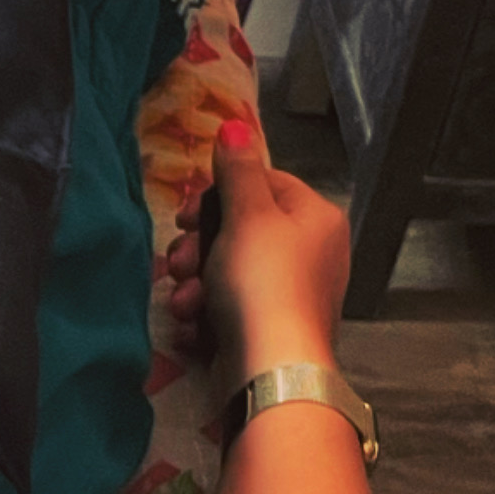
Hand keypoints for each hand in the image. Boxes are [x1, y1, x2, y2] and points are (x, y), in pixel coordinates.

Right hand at [161, 113, 349, 369]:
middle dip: (199, 249)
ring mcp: (294, 295)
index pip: (265, 183)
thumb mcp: (247, 214)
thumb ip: (237, 169)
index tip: (184, 215)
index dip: (218, 195)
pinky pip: (233, 309)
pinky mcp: (273, 331)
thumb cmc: (262, 281)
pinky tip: (194, 326)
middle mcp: (313, 253)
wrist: (271, 369)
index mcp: (316, 217)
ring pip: (230, 273)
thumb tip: (235, 124)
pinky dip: (208, 315)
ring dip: (196, 285)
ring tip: (184, 303)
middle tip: (178, 263)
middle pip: (242, 231)